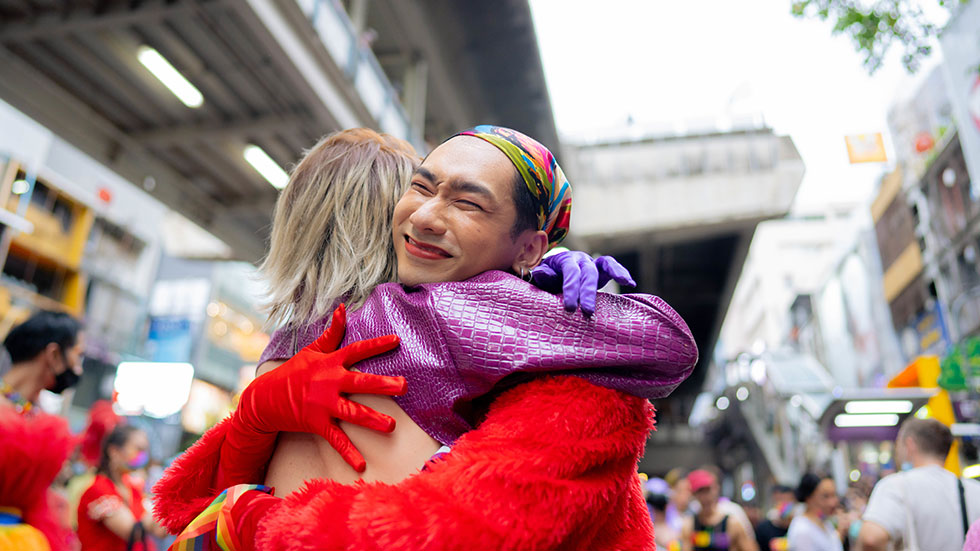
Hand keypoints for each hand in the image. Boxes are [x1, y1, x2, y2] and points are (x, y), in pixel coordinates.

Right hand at [226, 304, 404, 474]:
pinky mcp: (316, 423)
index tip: (396, 340)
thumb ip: (331, 333)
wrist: (264, 399)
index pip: (357, 350)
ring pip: (352, 412)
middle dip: (383, 384)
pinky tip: (361, 464)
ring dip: (372, 419)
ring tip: (391, 426)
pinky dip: (348, 452)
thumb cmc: (292, 372)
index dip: (377, 344)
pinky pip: (335, 439)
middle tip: (403, 386)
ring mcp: (322, 404)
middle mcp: (329, 382)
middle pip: (360, 382)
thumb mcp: (311, 350)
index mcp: (330, 363)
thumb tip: (343, 308)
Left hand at [531, 250, 635, 314]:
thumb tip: (539, 274)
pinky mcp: (602, 270)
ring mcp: (593, 263)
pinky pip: (613, 267)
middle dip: (588, 291)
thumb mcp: (543, 278)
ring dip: (615, 272)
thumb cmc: (549, 278)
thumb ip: (543, 276)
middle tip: (588, 311)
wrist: (555, 271)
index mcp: (565, 260)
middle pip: (587, 272)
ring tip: (626, 281)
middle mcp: (580, 260)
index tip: (570, 308)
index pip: (570, 273)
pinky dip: (622, 273)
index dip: (571, 289)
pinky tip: (631, 283)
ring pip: (605, 264)